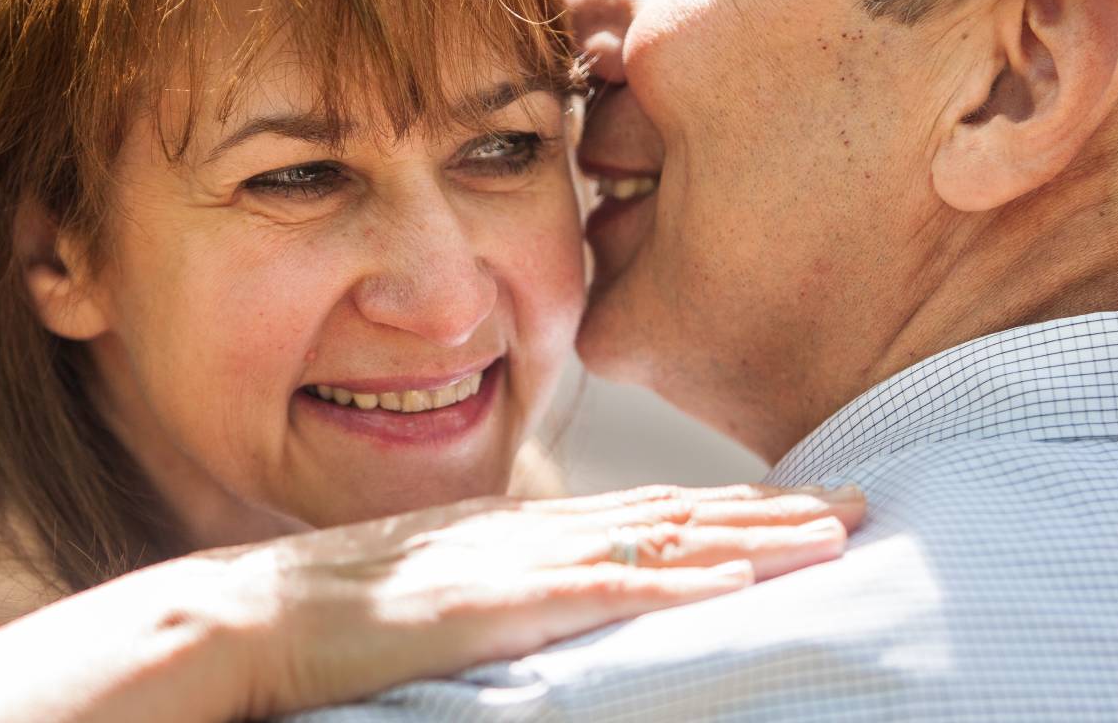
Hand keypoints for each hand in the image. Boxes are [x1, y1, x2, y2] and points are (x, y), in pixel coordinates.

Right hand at [197, 482, 863, 717]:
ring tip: (834, 534)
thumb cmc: (332, 614)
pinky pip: (606, 593)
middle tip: (865, 501)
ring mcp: (520, 564)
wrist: (252, 615)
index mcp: (524, 530)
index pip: (653, 513)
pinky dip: (678, 586)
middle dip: (775, 511)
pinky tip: (737, 584)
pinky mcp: (498, 606)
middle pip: (680, 515)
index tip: (806, 504)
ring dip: (755, 539)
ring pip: (665, 543)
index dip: (736, 506)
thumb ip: (503, 591)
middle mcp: (536, 531)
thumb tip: (551, 601)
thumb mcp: (438, 593)